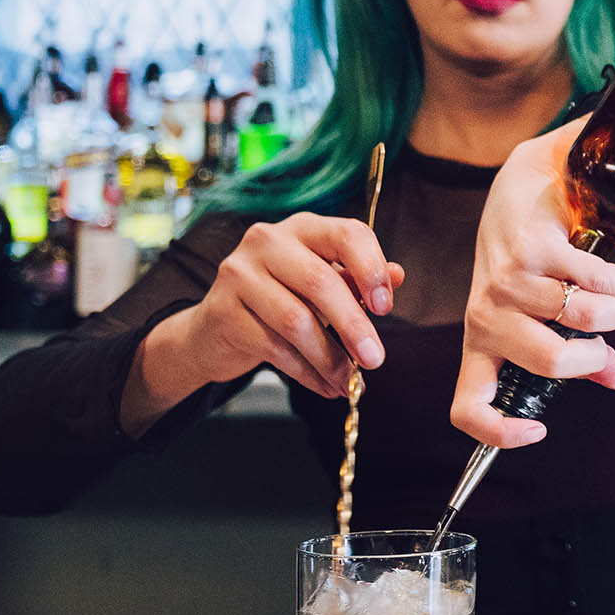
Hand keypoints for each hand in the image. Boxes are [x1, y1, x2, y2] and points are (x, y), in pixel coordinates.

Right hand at [178, 213, 404, 398]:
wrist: (216, 328)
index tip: (385, 307)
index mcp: (303, 227)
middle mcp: (267, 241)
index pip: (347, 234)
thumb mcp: (323, 284)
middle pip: (321, 282)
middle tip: (375, 359)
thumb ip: (357, 279)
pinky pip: (274, 347)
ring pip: (296, 320)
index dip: (371, 269)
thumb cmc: (280, 299)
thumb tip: (398, 275)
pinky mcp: (223, 311)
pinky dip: (306, 373)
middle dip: (354, 326)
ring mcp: (239, 274)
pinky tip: (325, 386)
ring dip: (330, 358)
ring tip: (350, 382)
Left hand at [449, 117, 614, 448]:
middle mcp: (487, 317)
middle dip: (598, 351)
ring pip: (584, 318)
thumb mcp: (541, 312)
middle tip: (613, 331)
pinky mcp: (532, 248)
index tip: (540, 429)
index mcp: (482, 342)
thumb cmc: (531, 256)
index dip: (498, 432)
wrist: (524, 183)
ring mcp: (506, 282)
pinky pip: (596, 281)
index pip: (468, 405)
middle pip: (551, 361)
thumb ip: (577, 350)